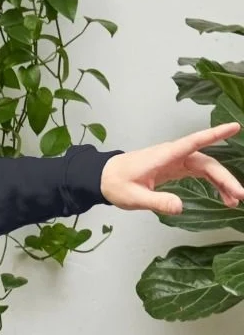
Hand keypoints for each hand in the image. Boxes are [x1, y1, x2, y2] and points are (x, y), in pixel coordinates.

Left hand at [101, 122, 243, 214]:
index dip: (215, 135)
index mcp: (165, 156)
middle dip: (226, 178)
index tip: (234, 127)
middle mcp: (175, 156)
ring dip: (222, 183)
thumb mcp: (134, 197)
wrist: (104, 179)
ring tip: (234, 201)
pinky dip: (212, 184)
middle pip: (208, 163)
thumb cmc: (117, 184)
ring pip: (207, 169)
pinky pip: (200, 174)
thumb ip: (157, 201)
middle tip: (241, 195)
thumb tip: (180, 207)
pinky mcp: (176, 169)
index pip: (194, 142)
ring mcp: (177, 162)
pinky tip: (222, 197)